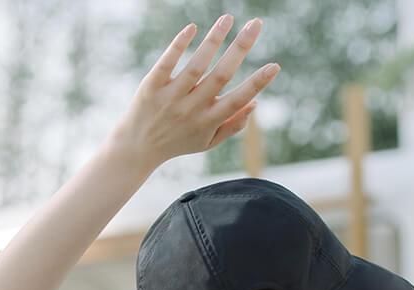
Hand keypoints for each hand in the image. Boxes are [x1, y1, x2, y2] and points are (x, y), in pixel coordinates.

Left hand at [111, 14, 279, 171]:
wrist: (138, 147)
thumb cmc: (179, 141)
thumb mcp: (208, 141)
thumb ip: (232, 125)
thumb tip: (255, 104)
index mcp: (208, 122)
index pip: (238, 101)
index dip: (257, 84)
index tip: (275, 66)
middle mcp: (192, 109)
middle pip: (220, 76)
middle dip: (241, 48)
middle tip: (257, 24)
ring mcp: (171, 97)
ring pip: (196, 65)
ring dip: (214, 40)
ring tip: (228, 19)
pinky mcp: (152, 86)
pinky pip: (167, 62)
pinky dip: (179, 45)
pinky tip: (192, 27)